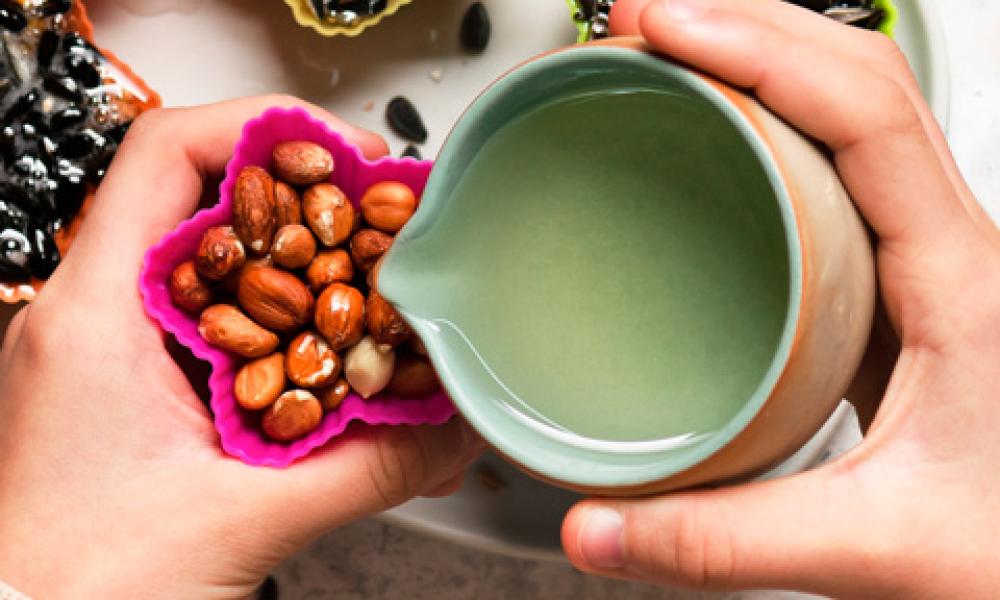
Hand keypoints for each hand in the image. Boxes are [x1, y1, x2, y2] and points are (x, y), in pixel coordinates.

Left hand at [0, 96, 482, 598]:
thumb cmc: (81, 587)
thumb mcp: (245, 520)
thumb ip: (368, 467)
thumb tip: (454, 427)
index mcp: (95, 315)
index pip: (169, 152)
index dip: (266, 131)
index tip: (346, 156)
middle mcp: (94, 313)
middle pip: (205, 194)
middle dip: (303, 193)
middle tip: (378, 213)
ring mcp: (111, 344)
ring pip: (216, 253)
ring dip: (297, 253)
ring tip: (368, 269)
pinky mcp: (134, 379)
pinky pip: (216, 312)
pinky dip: (282, 310)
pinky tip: (327, 338)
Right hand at [562, 1, 999, 596]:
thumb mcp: (874, 548)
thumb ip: (722, 543)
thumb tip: (596, 525)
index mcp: (964, 279)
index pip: (867, 112)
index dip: (759, 48)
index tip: (666, 25)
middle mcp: (954, 248)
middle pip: (861, 77)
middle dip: (749, 24)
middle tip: (649, 16)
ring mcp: (929, 259)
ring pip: (857, 111)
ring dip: (764, 61)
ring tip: (675, 49)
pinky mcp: (897, 285)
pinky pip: (840, 168)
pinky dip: (770, 125)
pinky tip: (720, 140)